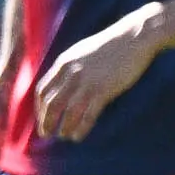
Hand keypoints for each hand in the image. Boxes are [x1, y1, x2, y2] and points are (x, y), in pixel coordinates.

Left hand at [32, 6, 165, 142]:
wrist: (134, 37)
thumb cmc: (112, 45)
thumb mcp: (83, 52)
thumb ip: (71, 66)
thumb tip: (65, 79)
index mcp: (64, 63)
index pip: (43, 89)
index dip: (40, 107)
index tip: (44, 117)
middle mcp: (71, 74)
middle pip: (52, 103)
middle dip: (47, 121)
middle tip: (47, 134)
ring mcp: (87, 82)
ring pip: (68, 111)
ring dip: (64, 127)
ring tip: (65, 136)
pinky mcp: (103, 90)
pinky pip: (87, 114)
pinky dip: (81, 128)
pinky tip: (78, 136)